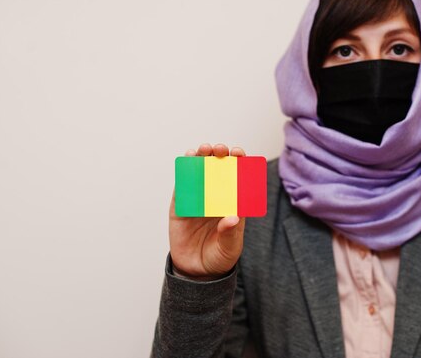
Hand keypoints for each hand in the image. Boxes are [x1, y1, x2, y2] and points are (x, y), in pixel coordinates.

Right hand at [168, 143, 246, 280]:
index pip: (238, 177)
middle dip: (220, 155)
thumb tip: (233, 217)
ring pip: (200, 172)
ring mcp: (198, 199)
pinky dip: (184, 170)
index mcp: (233, 203)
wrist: (196, 272)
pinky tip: (187, 158)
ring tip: (203, 149)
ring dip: (201, 157)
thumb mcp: (229, 248)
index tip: (239, 154)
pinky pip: (182, 185)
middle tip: (220, 149)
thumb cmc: (218, 257)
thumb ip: (231, 233)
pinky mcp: (181, 205)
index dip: (239, 163)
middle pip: (219, 169)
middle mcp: (217, 197)